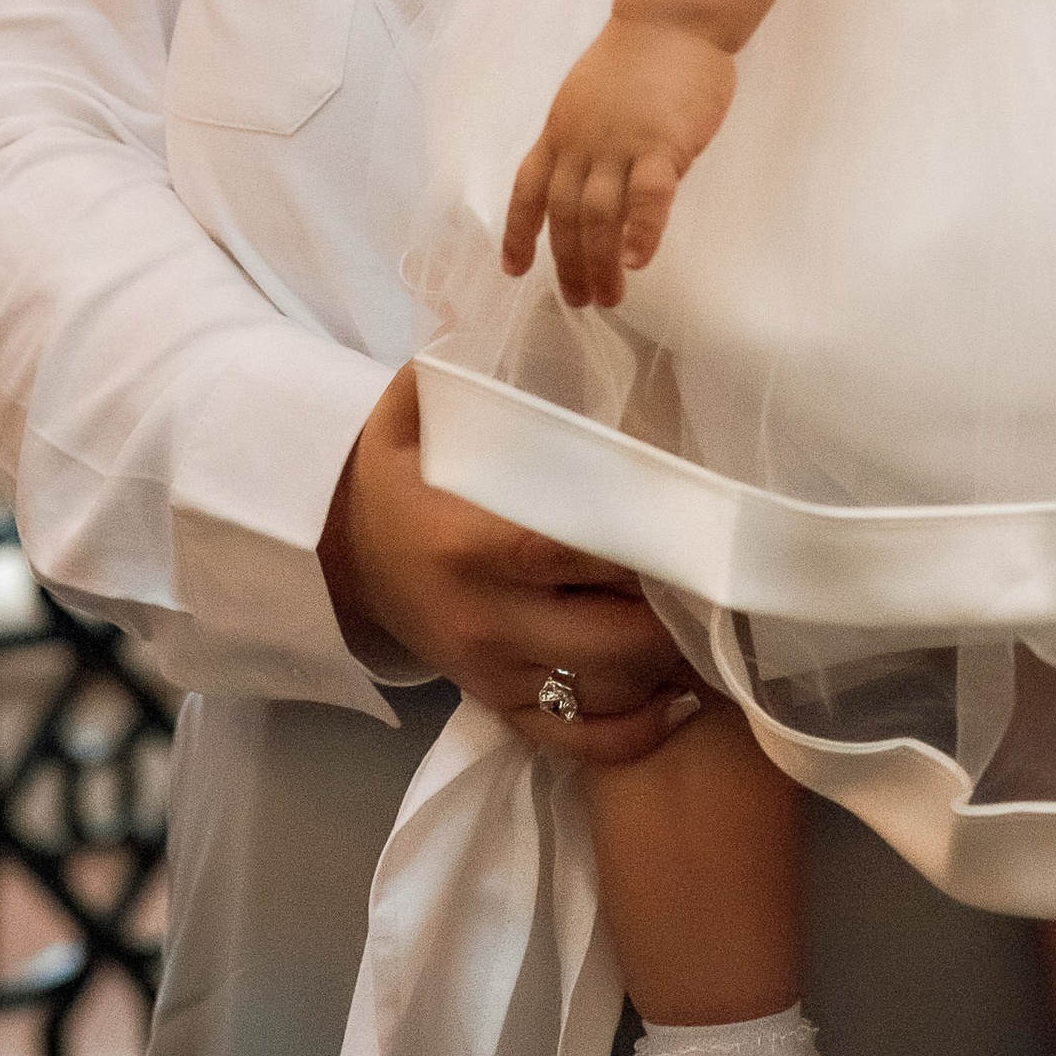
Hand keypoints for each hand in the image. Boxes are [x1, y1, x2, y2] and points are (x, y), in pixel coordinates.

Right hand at [318, 367, 697, 767]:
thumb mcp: (412, 410)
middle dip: (674, 618)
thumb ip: (466, 368)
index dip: (647, 550)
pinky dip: (633, 732)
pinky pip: (575, 741)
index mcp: (470, 541)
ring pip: (602, 694)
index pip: (579, 552)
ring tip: (709, 634)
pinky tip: (675, 701)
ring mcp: (491, 673)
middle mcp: (485, 618)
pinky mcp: (495, 706)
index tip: (697, 529)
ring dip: (665, 671)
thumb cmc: (394, 476)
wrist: (336, 557)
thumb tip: (530, 314)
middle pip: (610, 640)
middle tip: (719, 585)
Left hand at [501, 13, 735, 309]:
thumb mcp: (589, 99)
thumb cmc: (638, 57)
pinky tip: (639, 261)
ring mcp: (619, 144)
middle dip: (568, 265)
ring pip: (599, 216)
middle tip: (580, 300)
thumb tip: (590, 184)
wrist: (670, 18)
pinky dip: (642, 231)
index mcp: (559, 132)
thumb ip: (585, 141)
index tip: (514, 271)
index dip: (518, 233)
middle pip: (564, 216)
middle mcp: (580, 143)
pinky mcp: (661, 143)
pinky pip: (647, 197)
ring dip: (600, 263)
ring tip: (609, 296)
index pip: (527, 191)